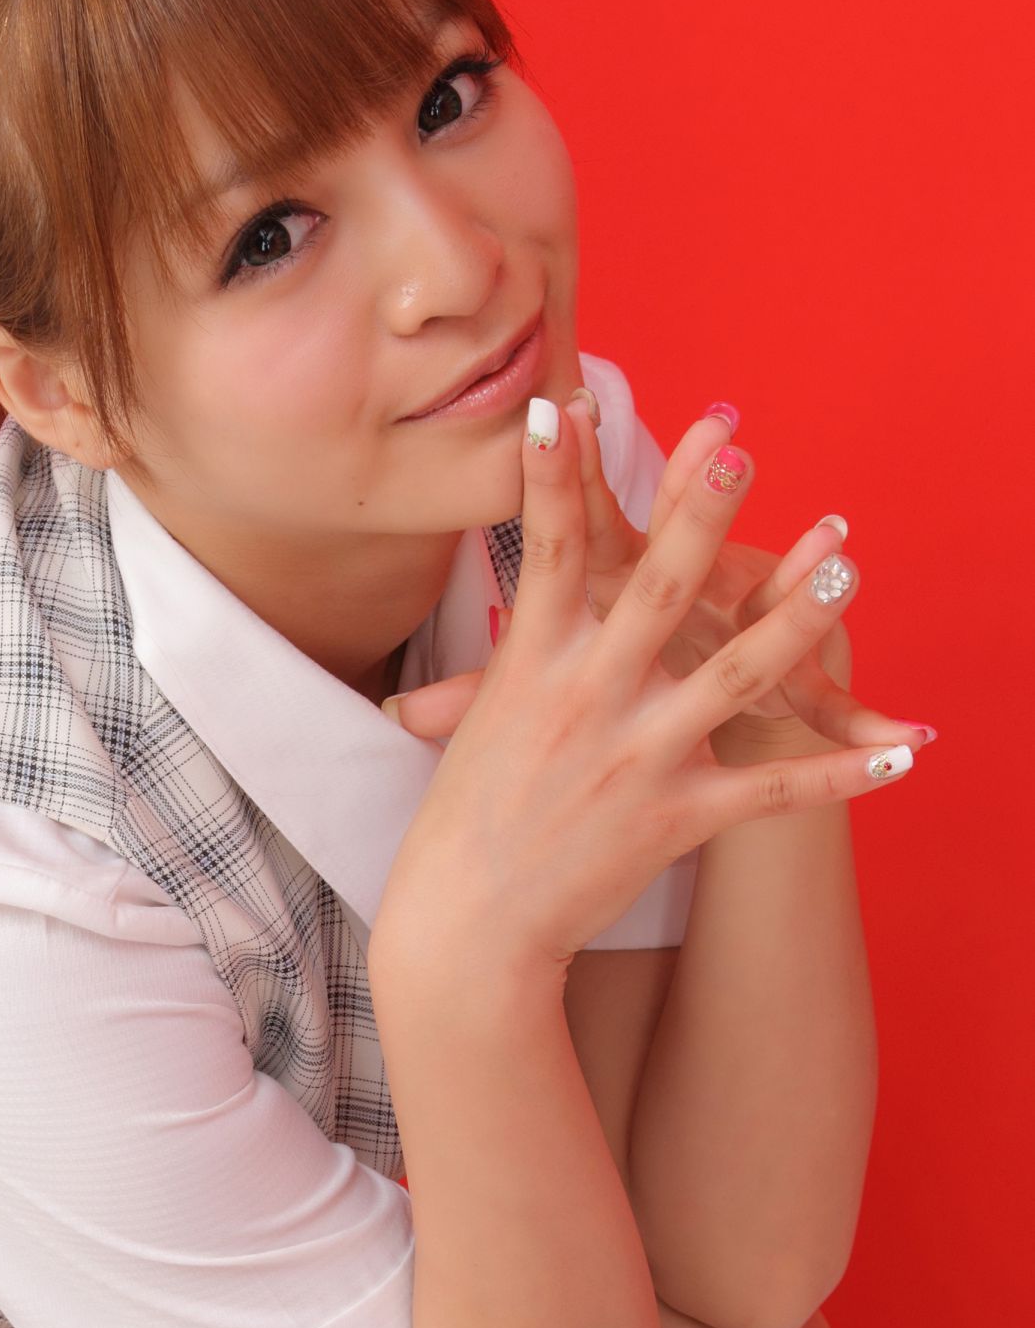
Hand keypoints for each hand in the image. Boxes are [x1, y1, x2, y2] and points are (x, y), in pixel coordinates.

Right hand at [371, 389, 923, 979]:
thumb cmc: (465, 823)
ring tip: (846, 565)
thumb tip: (424, 672)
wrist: (467, 925)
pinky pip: (775, 790)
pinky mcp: (676, 818)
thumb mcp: (472, 733)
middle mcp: (587, 700)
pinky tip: (904, 753)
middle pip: (656, 591)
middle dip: (699, 516)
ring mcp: (637, 758)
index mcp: (532, 666)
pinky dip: (842, 775)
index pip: (544, 551)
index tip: (565, 401)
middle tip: (739, 449)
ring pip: (735, 676)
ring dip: (798, 619)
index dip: (554, 476)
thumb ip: (481, 685)